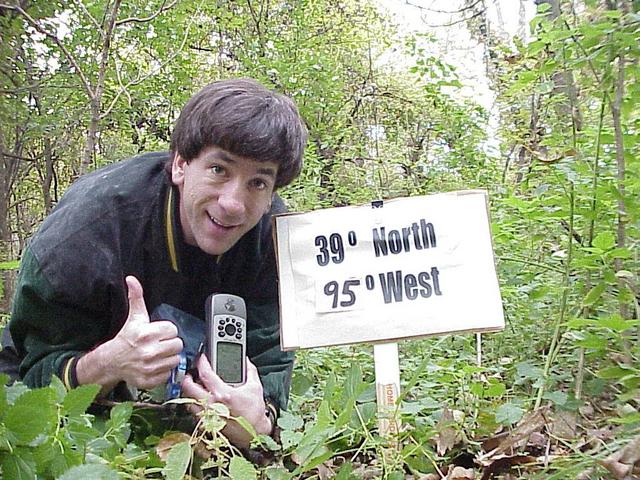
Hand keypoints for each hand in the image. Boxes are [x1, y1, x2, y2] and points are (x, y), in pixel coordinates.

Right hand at [76, 276, 182, 391]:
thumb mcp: (134, 317)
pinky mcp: (150, 380)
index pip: (173, 330)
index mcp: (146, 334)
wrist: (111, 361)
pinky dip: (164, 370)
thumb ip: (136, 297)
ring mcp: (150, 367)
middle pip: (177, 345)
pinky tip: (155, 365)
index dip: (167, 331)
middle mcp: (149, 351)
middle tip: (160, 344)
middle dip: (170, 343)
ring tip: (158, 354)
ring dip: (169, 357)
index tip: (159, 333)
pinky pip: (169, 373)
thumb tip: (132, 280)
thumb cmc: (126, 338)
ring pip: (175, 359)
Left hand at [181, 355, 271, 447]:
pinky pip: (193, 411)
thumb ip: (249, 371)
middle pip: (188, 387)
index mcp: (223, 394)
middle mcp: (211, 405)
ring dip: (189, 390)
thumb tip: (245, 361)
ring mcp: (207, 415)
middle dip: (188, 376)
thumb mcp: (255, 387)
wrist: (254, 434)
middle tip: (192, 372)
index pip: (205, 374)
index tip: (202, 358)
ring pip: (187, 400)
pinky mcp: (206, 423)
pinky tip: (202, 399)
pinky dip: (194, 402)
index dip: (201, 363)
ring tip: (196, 385)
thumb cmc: (255, 413)